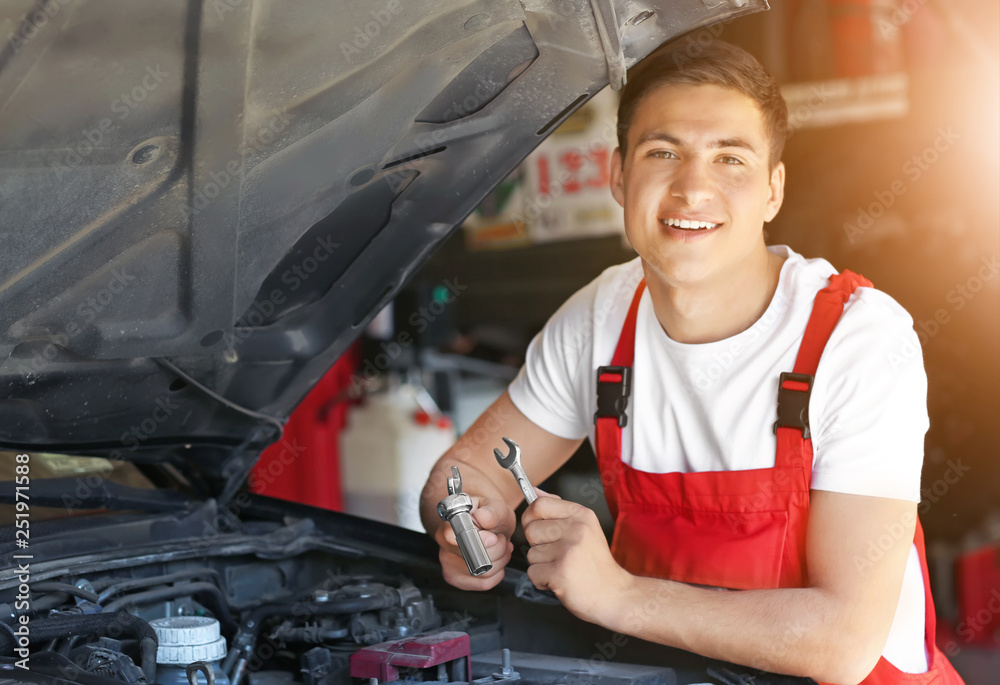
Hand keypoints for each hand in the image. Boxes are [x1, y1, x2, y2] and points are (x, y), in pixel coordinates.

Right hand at [435, 495, 514, 590]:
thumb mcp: (495, 507)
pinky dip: (497, 573)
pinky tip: (496, 560)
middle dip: (497, 550)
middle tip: (500, 538)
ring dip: (500, 561)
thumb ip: (491, 511)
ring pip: (482, 573)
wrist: (487, 523)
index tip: (494, 537)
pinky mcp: (457, 579)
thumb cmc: (488, 515)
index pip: (459, 539)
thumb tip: (482, 518)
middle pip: (475, 559)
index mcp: (449, 525)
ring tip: (500, 547)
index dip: (481, 540)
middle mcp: (445, 546)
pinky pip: (483, 583)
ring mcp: (449, 565)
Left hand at [522, 492, 631, 624]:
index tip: (540, 529)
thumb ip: (558, 509)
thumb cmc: (595, 563)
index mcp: (581, 514)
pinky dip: (542, 581)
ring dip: (541, 565)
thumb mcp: (584, 528)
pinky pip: (533, 572)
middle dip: (537, 545)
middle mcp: (576, 529)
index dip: (531, 518)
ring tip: (562, 568)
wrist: (614, 594)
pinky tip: (560, 581)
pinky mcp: (560, 572)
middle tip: (557, 555)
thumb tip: (534, 491)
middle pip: (531, 529)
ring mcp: (569, 550)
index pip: (539, 504)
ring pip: (531, 553)